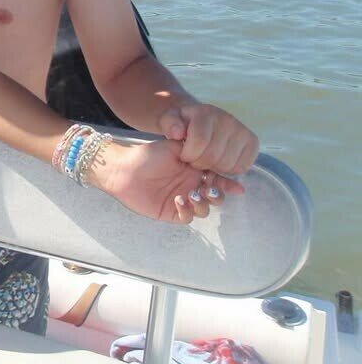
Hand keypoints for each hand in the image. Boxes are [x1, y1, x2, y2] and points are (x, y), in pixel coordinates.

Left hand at [91, 140, 244, 223]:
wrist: (124, 168)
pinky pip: (187, 216)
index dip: (228, 183)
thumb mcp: (174, 147)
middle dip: (217, 195)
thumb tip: (214, 151)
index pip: (218, 179)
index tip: (238, 186)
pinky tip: (178, 199)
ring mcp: (183, 200)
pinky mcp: (172, 212)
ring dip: (202, 203)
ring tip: (191, 194)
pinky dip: (187, 210)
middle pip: (215, 197)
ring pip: (204, 209)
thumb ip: (195, 150)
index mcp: (195, 170)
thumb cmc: (148, 155)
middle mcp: (192, 186)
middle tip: (210, 190)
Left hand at [157, 101, 258, 174]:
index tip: (183, 154)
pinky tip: (219, 163)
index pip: (200, 141)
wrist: (199, 119)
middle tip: (194, 160)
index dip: (189, 154)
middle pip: (214, 155)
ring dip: (214, 168)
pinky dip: (230, 170)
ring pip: (229, 163)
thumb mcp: (168, 120)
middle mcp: (227, 118)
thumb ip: (168, 124)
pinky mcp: (252, 141)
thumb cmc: (181, 123)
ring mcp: (241, 129)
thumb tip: (178, 133)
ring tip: (206, 160)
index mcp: (205, 112)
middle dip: (200, 163)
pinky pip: (243, 165)